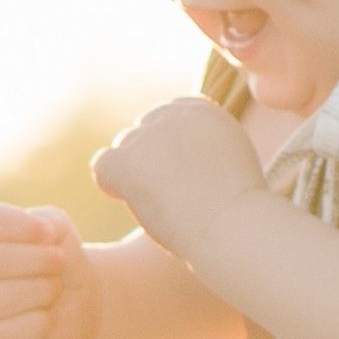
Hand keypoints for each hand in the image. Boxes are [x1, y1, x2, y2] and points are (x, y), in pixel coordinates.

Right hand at [0, 204, 102, 338]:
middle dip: (33, 260)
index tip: (51, 235)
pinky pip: (5, 334)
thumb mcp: (60, 233)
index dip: (22, 226)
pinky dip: (36, 323)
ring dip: (37, 291)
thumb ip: (49, 222)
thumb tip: (42, 233)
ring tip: (55, 290)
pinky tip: (48, 317)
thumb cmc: (62, 264)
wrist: (81, 305)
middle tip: (61, 262)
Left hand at [91, 98, 266, 263]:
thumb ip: (202, 148)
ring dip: (135, 176)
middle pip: (142, 131)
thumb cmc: (236, 212)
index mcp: (203, 111)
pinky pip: (102, 165)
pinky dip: (112, 186)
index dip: (167, 147)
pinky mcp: (127, 160)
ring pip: (123, 149)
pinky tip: (136, 203)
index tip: (182, 175)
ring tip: (164, 206)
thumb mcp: (229, 163)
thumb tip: (170, 159)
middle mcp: (174, 114)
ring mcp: (148, 135)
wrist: (234, 227)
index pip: (168, 116)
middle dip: (149, 161)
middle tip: (173, 196)